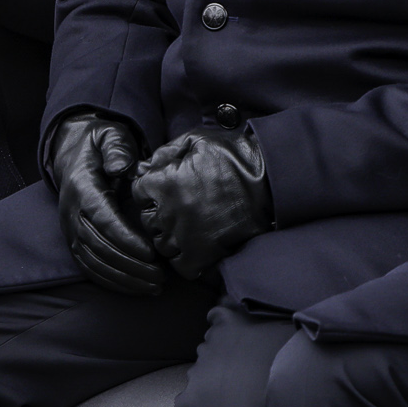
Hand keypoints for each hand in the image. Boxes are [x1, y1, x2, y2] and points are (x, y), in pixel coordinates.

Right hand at [51, 112, 163, 294]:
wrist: (75, 153)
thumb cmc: (100, 146)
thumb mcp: (109, 135)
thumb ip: (117, 148)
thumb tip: (121, 167)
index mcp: (82, 188)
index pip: (102, 219)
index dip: (125, 239)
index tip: (150, 253)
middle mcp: (71, 213)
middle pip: (99, 246)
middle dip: (131, 265)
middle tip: (160, 276)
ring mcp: (70, 230)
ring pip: (94, 263)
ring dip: (124, 279)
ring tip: (154, 286)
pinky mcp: (74, 242)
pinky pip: (89, 268)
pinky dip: (111, 282)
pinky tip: (135, 288)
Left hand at [129, 126, 271, 280]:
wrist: (269, 180)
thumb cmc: (234, 156)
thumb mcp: (197, 140)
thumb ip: (166, 151)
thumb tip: (144, 165)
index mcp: (164, 182)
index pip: (138, 191)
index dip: (150, 189)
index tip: (164, 188)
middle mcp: (169, 212)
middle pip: (147, 220)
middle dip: (158, 213)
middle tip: (178, 207)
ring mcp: (185, 235)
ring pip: (161, 244)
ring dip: (170, 237)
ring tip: (187, 227)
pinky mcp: (203, 254)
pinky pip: (180, 266)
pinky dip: (184, 259)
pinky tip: (194, 246)